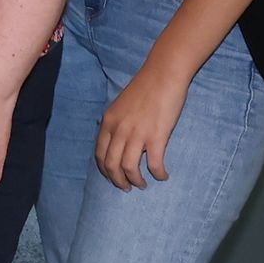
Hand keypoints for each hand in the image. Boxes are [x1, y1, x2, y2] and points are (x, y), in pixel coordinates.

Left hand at [94, 58, 194, 188]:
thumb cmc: (145, 88)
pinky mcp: (156, 137)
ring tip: (143, 185)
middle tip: (127, 187)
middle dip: (118, 181)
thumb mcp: (120, 105)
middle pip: (112, 166)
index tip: (113, 177)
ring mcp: (137, 134)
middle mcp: (119, 130)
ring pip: (129, 169)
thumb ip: (116, 123)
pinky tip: (163, 176)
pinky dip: (158, 174)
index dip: (105, 171)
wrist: (163, 74)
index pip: (100, 155)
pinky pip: (154, 164)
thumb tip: (116, 140)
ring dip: (136, 181)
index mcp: (108, 123)